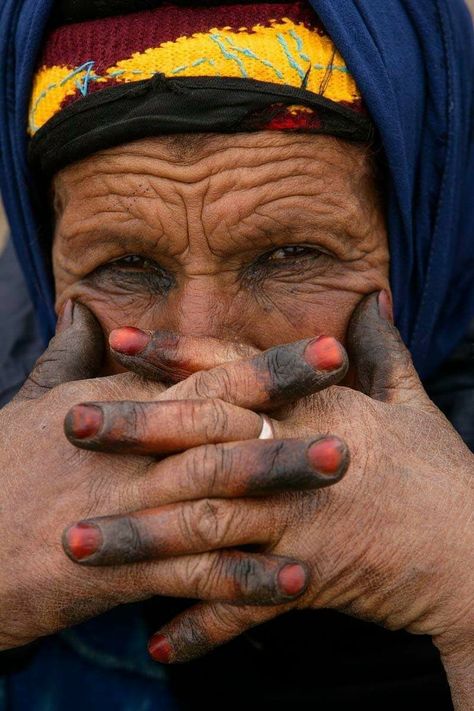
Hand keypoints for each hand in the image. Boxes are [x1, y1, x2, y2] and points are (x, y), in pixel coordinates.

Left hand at [64, 294, 472, 673]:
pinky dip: (203, 625)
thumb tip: (372, 299)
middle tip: (74, 425)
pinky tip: (156, 640)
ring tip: (79, 544)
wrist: (473, 551)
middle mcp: (299, 460)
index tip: (122, 343)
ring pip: (208, 525)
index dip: (180, 354)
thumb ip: (381, 350)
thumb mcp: (412, 401)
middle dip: (136, 431)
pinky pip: (246, 605)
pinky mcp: (308, 579)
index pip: (238, 372)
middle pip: (206, 439)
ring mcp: (300, 523)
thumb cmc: (442, 472)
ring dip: (141, 537)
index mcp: (320, 408)